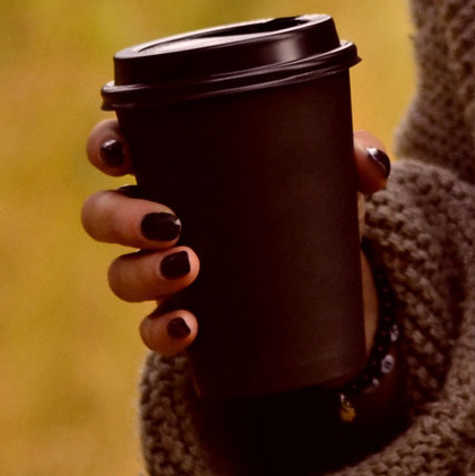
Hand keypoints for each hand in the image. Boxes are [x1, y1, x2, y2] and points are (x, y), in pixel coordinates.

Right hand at [82, 117, 392, 357]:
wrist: (327, 276)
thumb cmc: (309, 198)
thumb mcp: (331, 170)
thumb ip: (355, 154)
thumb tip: (372, 167)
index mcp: (179, 162)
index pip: (119, 144)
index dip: (105, 144)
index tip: (121, 150)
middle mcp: (156, 214)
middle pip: (102, 213)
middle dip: (122, 218)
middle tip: (167, 221)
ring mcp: (161, 269)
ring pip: (120, 273)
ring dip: (143, 273)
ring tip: (189, 267)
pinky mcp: (180, 315)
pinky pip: (152, 329)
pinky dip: (164, 330)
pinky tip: (188, 326)